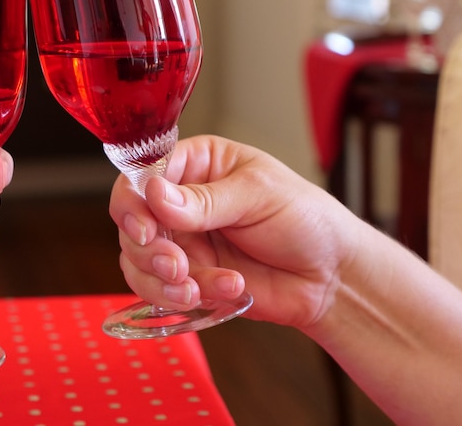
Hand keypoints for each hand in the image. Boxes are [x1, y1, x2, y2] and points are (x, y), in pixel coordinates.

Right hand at [110, 135, 365, 329]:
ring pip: (137, 260)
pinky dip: (180, 297)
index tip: (146, 229)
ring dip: (162, 280)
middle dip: (149, 250)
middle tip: (177, 266)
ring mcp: (181, 241)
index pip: (142, 175)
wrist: (329, 276)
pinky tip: (221, 291)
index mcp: (196, 164)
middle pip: (131, 222)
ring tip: (197, 287)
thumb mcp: (259, 195)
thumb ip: (205, 200)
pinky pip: (159, 290)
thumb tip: (154, 194)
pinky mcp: (186, 277)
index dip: (133, 202)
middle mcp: (179, 201)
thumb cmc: (304, 218)